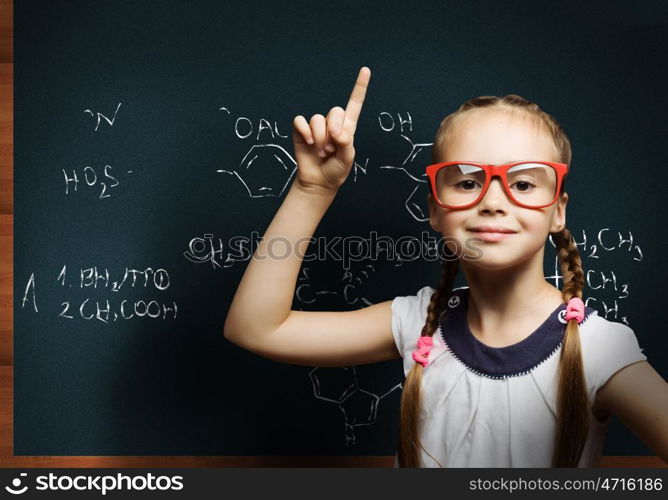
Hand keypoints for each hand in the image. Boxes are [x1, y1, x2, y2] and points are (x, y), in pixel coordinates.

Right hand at [291, 66, 370, 194]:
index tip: (366, 70)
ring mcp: (316, 127)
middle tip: (331, 149)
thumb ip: (345, 142)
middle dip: (333, 131)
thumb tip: (335, 130)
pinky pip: (300, 121)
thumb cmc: (336, 170)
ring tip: (321, 151)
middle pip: (335, 111)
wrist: (319, 182)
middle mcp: (332, 123)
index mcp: (347, 127)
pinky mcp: (302, 130)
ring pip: (317, 119)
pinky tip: (308, 143)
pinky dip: (305, 132)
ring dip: (320, 137)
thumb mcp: (347, 158)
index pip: (355, 103)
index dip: (359, 87)